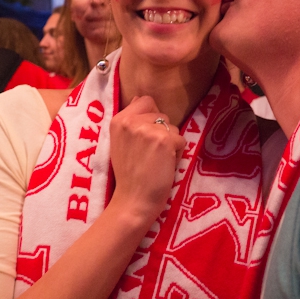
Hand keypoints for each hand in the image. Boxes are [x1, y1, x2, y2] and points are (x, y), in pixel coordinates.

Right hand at [108, 96, 185, 223]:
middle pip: (162, 115)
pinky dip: (177, 154)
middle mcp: (131, 120)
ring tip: (157, 161)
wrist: (132, 200)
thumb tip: (140, 98)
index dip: (151, 117)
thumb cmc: (129, 175)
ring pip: (173, 127)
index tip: (146, 137)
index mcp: (118, 119)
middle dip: (161, 132)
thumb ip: (131, 120)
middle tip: (150, 154)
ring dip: (170, 144)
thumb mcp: (121, 142)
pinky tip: (164, 166)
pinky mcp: (164, 140)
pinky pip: (181, 140)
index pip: (145, 101)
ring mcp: (148, 129)